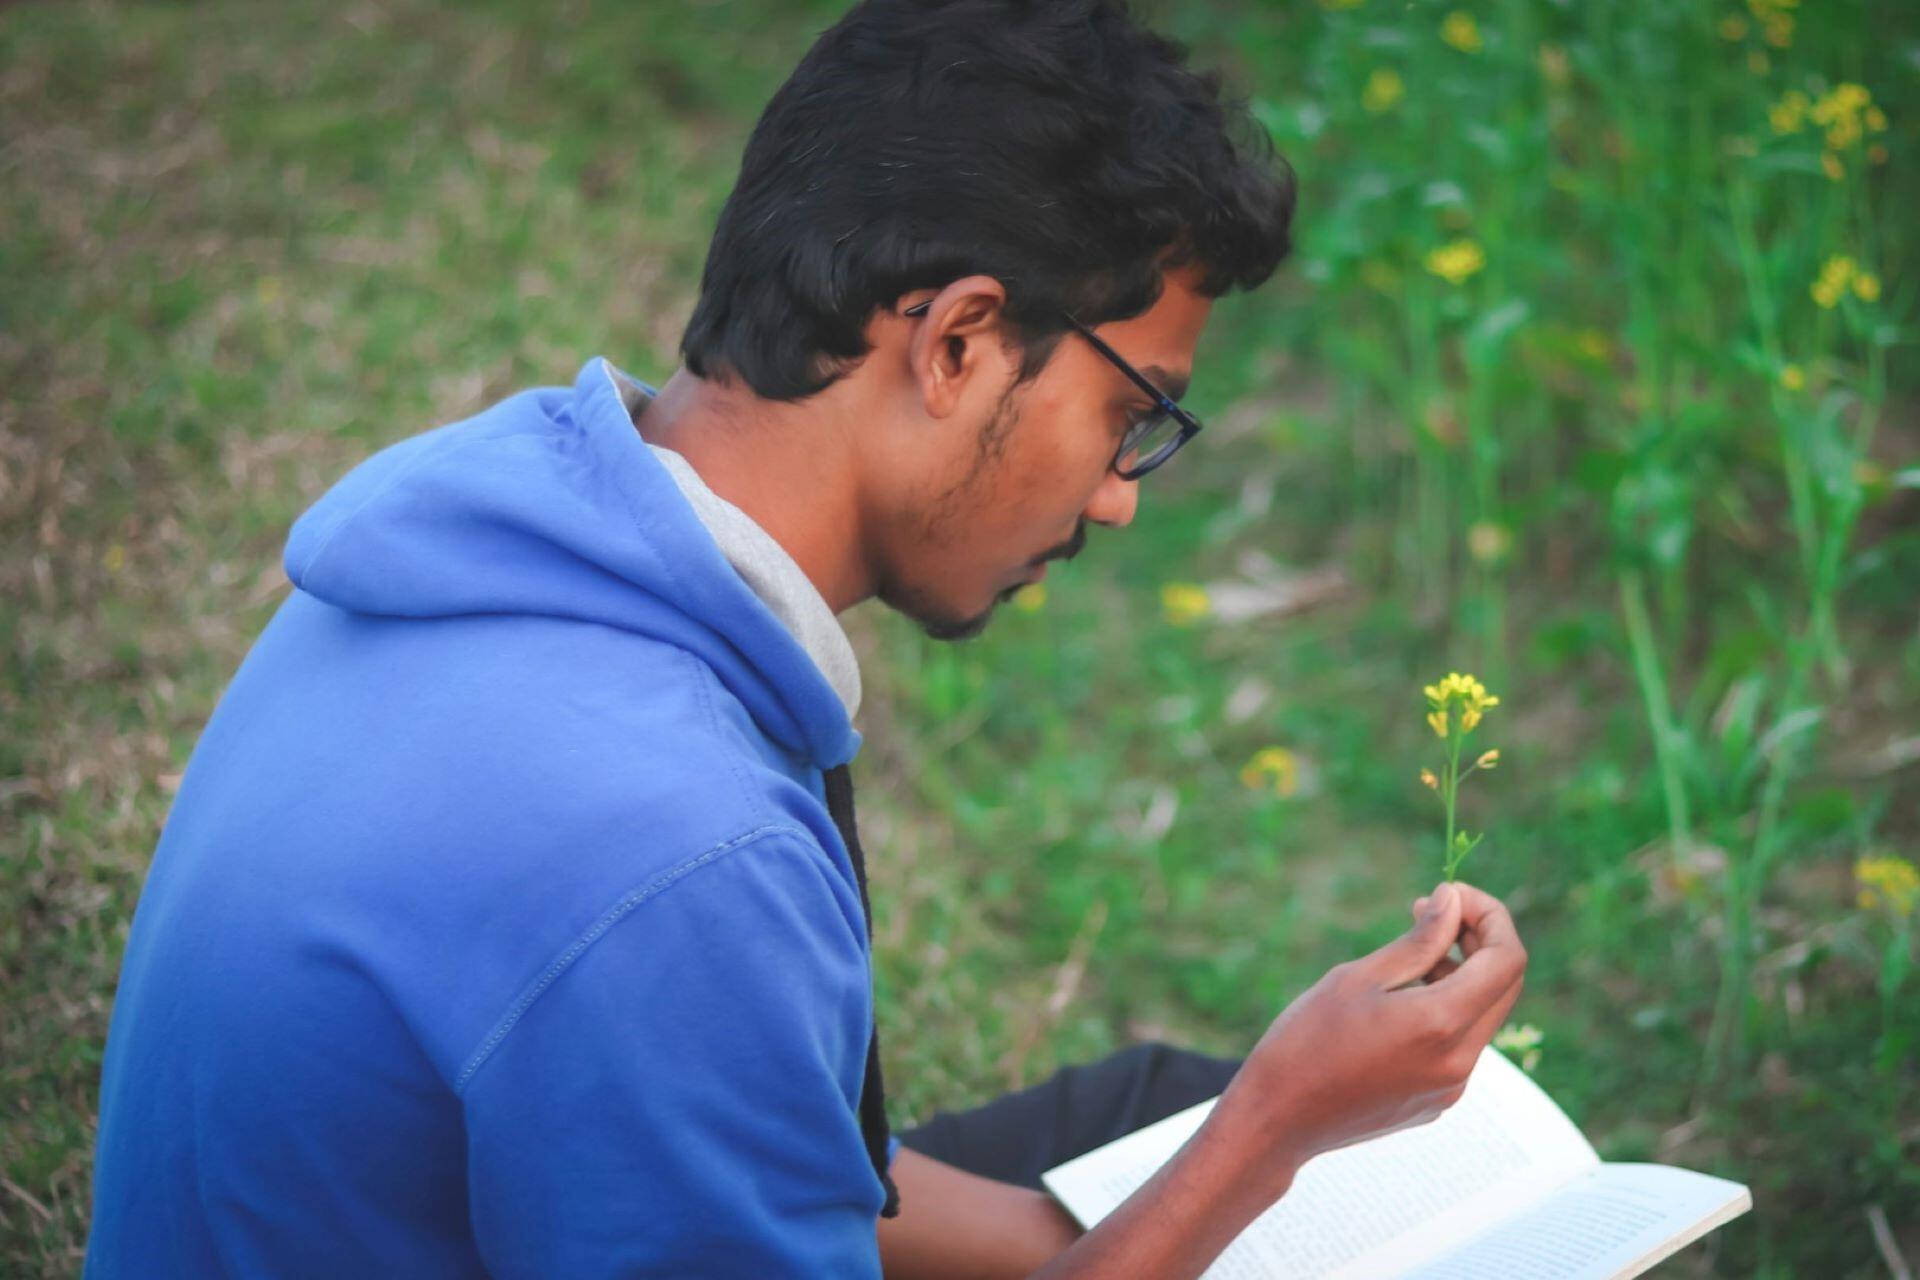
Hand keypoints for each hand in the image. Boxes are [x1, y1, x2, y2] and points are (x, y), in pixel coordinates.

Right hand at [1205, 881, 1526, 1197]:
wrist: (1277, 1120)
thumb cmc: (1306, 1040)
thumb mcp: (1359, 978)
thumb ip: (1419, 940)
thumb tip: (1453, 900)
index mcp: (1442, 1025)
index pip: (1507, 959)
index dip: (1489, 917)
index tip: (1449, 895)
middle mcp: (1459, 1061)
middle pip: (1504, 985)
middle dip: (1478, 940)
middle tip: (1430, 912)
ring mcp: (1450, 1087)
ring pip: (1481, 1014)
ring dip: (1460, 974)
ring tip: (1405, 956)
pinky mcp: (1435, 1101)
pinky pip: (1459, 1044)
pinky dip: (1445, 1009)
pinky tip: (1398, 1001)